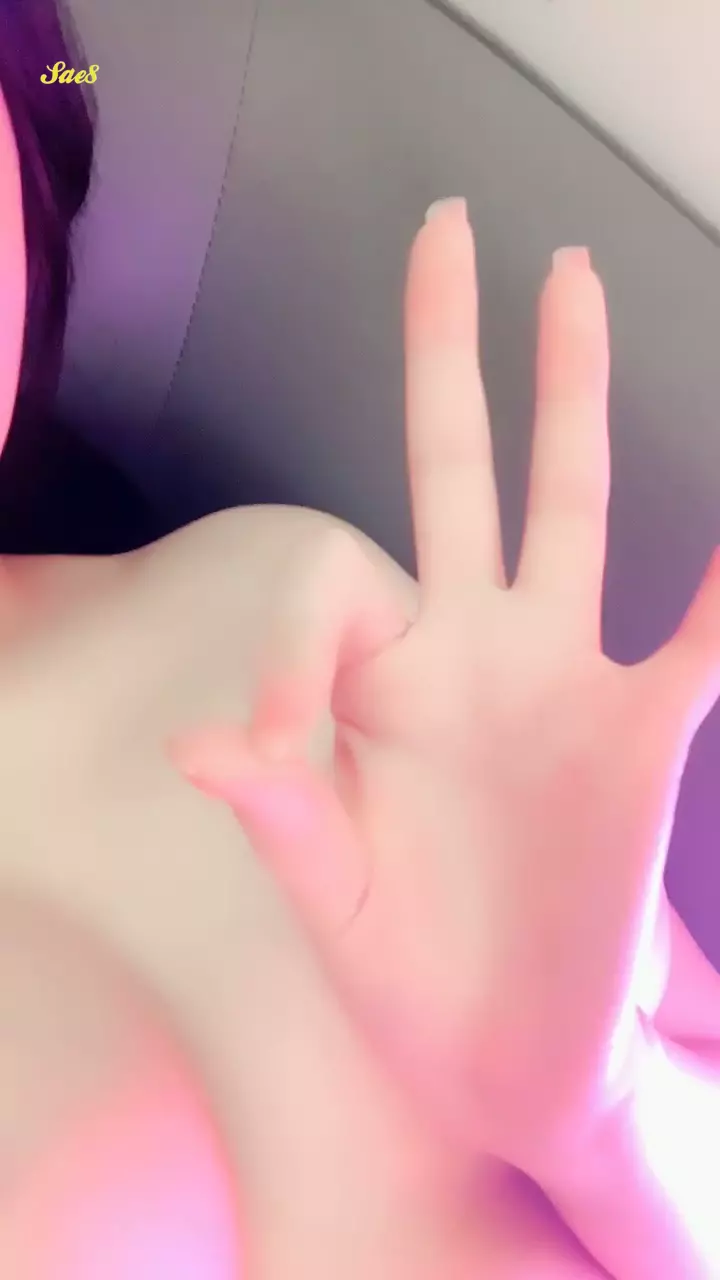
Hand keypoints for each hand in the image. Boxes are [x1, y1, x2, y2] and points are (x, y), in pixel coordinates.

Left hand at [169, 200, 719, 1172]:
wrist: (503, 1053)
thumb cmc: (401, 972)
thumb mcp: (326, 892)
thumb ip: (280, 806)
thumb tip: (201, 740)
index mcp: (382, 687)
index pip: (332, 587)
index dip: (294, 641)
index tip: (272, 741)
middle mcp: (472, 653)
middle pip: (462, 471)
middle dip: (453, 358)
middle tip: (451, 235)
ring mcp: (562, 680)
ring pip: (575, 509)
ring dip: (574, 399)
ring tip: (572, 282)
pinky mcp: (642, 733)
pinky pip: (704, 638)